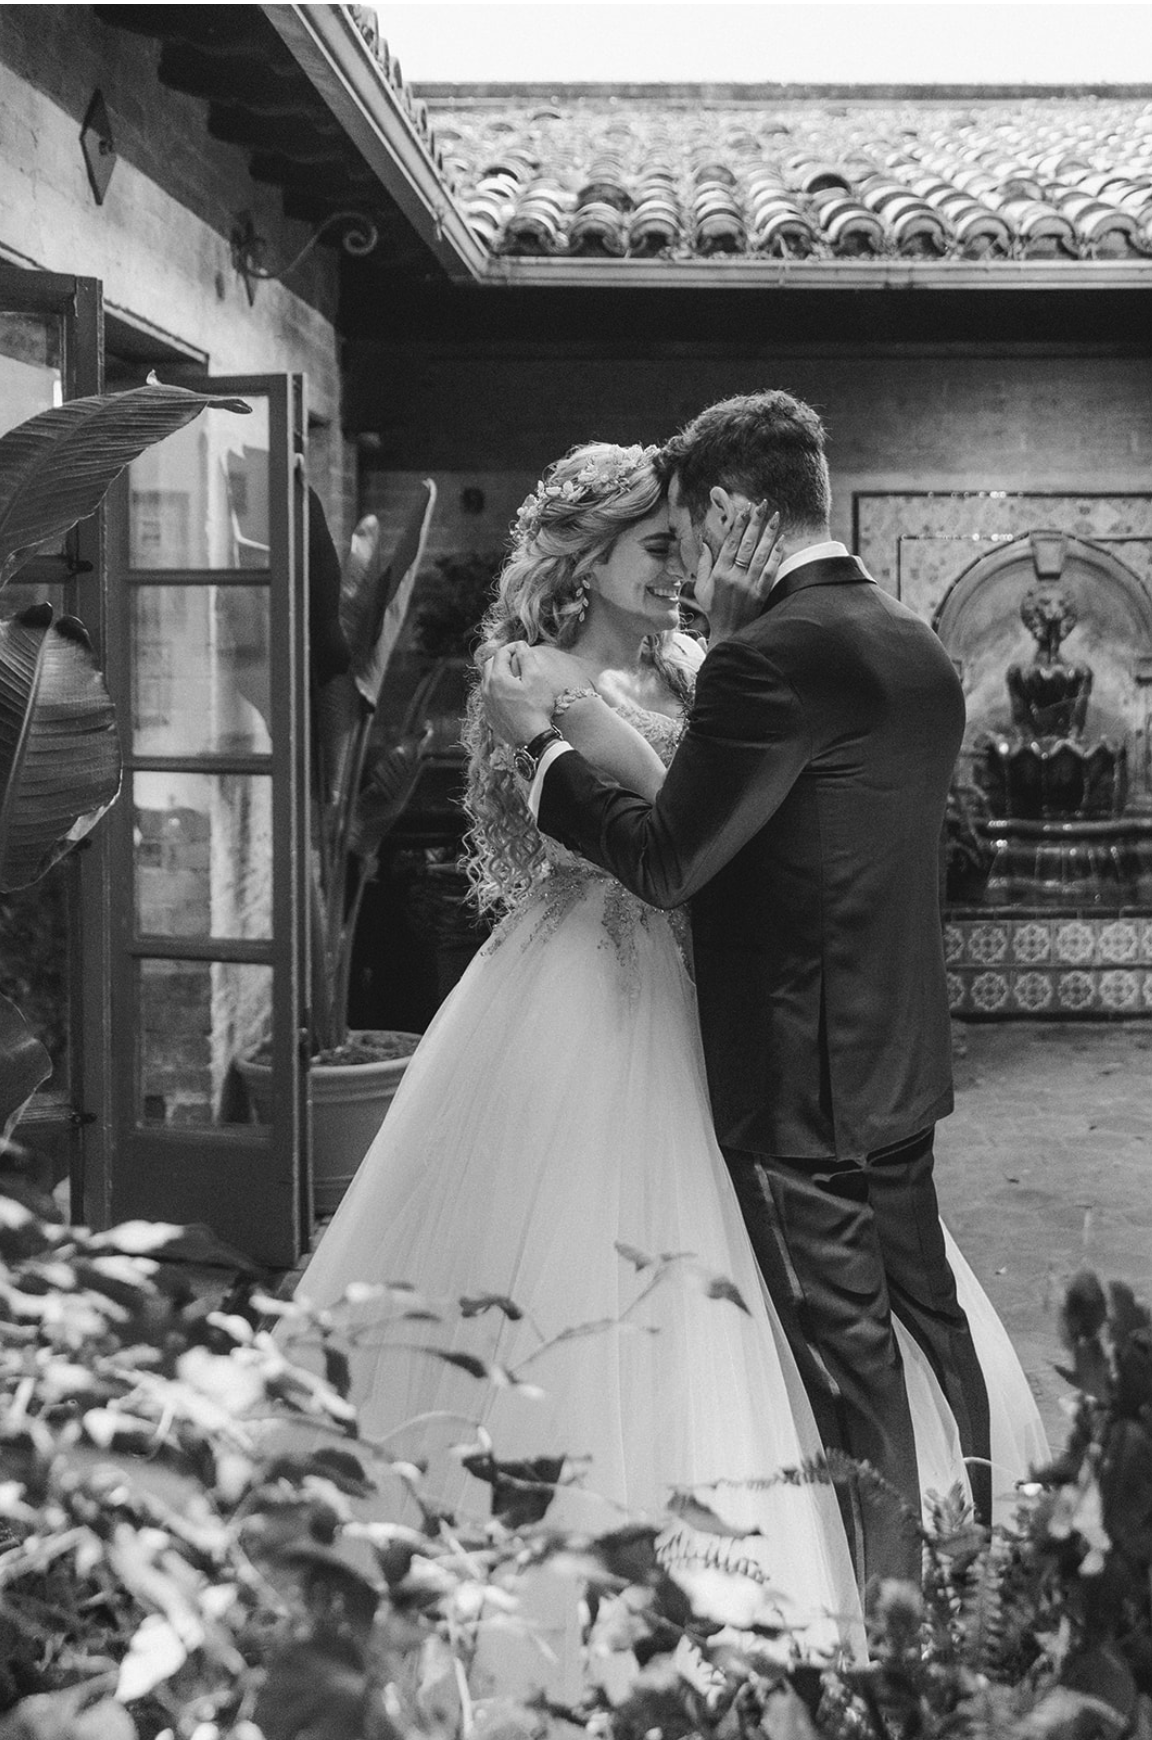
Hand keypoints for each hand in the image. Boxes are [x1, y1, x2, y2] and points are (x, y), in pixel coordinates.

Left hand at [480, 642, 561, 745]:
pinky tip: (510, 693)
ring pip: (487, 680)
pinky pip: (489, 696)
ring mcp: (487, 703)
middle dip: (502, 658)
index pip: (501, 653)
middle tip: (516, 658)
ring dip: (498, 673)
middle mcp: (487, 689)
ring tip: (513, 674)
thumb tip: (521, 645)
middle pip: (489, 665)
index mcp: (497, 678)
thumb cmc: (536, 708)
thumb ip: (526, 658)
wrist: (531, 739)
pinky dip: (497, 688)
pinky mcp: (490, 715)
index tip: (522, 647)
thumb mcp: (536, 678)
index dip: (512, 647)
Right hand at [693, 502, 783, 644]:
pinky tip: (781, 541)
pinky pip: (771, 570)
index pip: (731, 543)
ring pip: (761, 554)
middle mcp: (735, 577)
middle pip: (747, 544)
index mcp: (719, 573)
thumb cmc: (713, 610)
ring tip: (775, 516)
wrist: (729, 633)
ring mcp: (749, 585)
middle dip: (755, 522)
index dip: (738, 525)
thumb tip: (704, 544)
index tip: (744, 509)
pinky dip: (776, 555)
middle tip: (762, 505)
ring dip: (769, 533)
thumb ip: (702, 566)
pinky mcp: (761, 593)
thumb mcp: (700, 589)